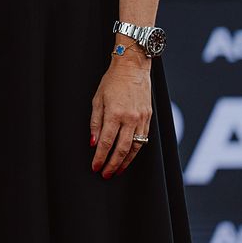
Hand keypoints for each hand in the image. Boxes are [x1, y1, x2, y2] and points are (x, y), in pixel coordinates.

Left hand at [90, 52, 152, 178]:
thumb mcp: (97, 99)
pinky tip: (129, 156)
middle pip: (121, 149)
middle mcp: (130, 118)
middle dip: (112, 164)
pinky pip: (143, 139)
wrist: (132, 68)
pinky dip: (135, 151)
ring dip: (125, 162)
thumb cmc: (112, 82)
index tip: (95, 167)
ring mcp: (141, 119)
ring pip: (135, 148)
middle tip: (105, 174)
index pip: (106, 142)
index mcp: (114, 113)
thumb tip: (93, 142)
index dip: (100, 157)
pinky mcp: (148, 119)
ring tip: (117, 170)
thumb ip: (95, 122)